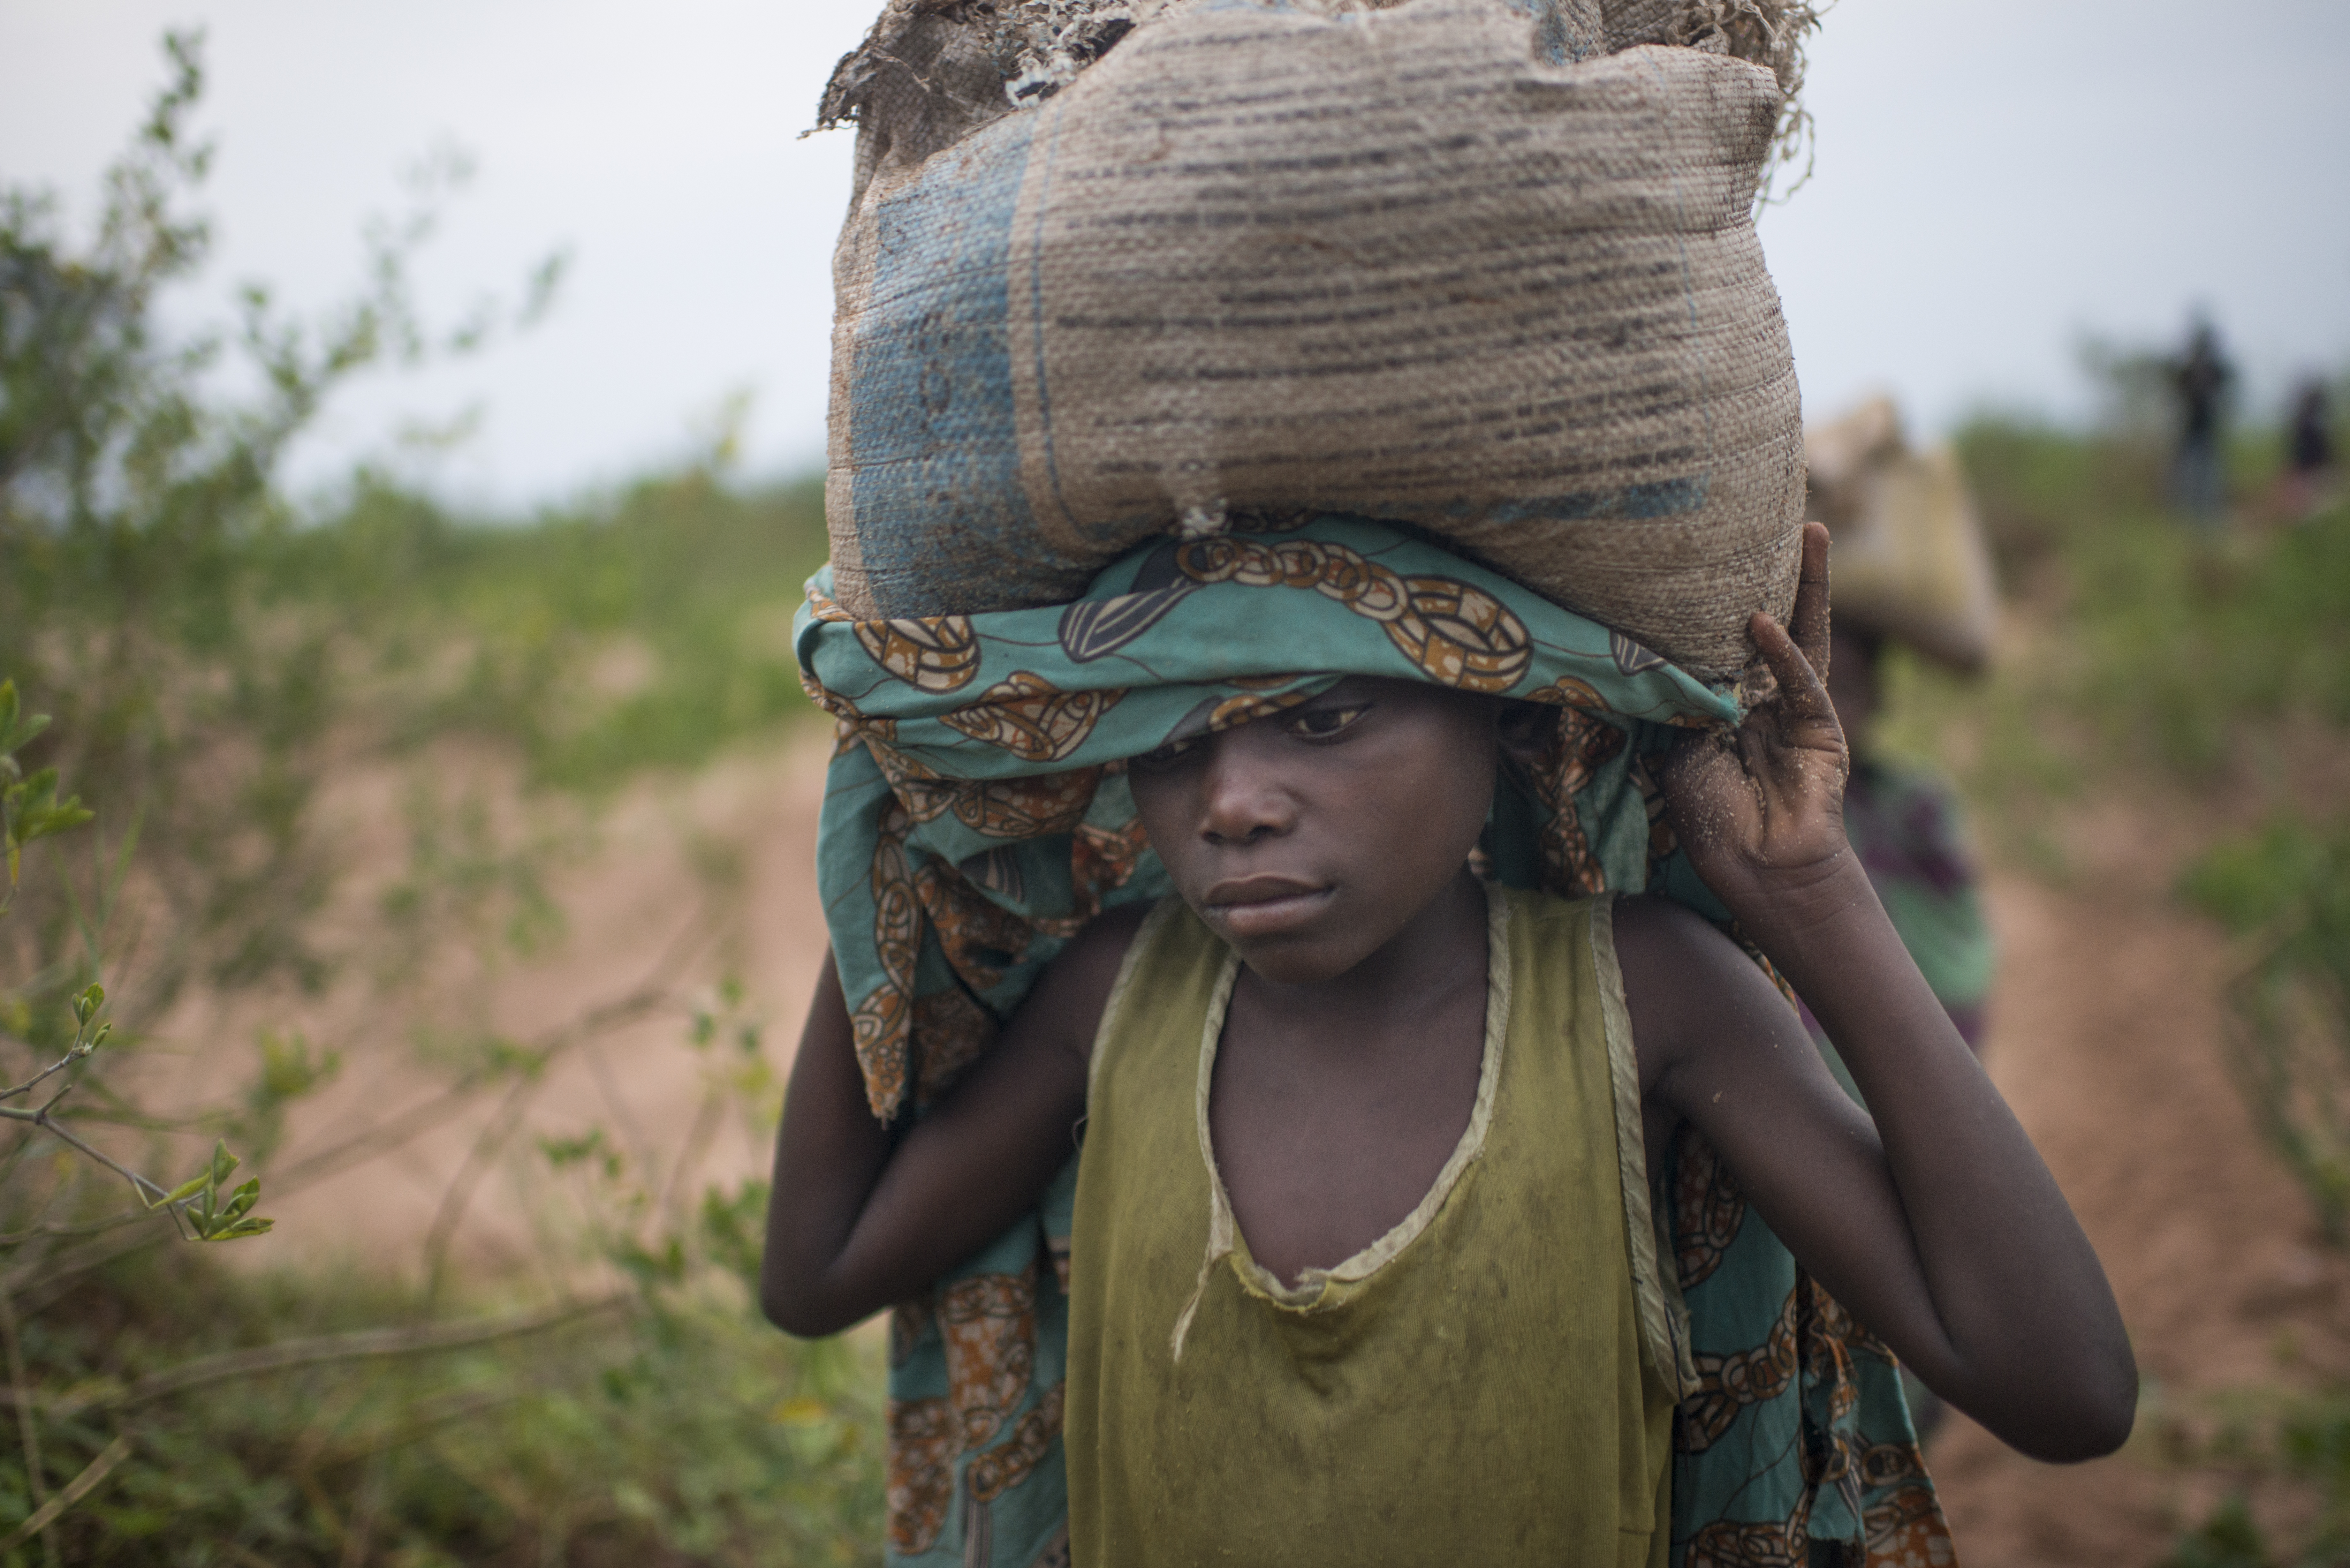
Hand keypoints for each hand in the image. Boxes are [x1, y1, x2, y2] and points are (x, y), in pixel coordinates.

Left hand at [1659, 522, 1850, 920]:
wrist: (1757, 868)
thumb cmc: (1715, 818)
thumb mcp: (1679, 753)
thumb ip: (1680, 705)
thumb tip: (1656, 661)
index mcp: (1733, 700)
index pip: (1728, 636)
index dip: (1723, 597)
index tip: (1714, 549)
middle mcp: (1768, 694)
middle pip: (1776, 620)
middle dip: (1782, 570)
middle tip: (1781, 513)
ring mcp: (1800, 708)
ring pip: (1805, 634)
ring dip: (1811, 585)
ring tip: (1812, 533)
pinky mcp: (1822, 728)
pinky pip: (1801, 682)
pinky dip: (1781, 653)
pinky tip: (1762, 622)